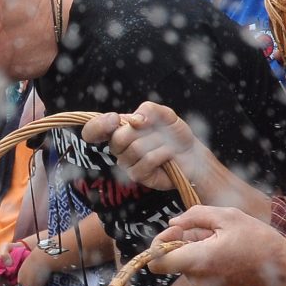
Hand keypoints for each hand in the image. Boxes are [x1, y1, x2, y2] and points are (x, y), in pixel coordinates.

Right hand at [83, 103, 208, 192]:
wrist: (191, 154)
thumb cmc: (174, 134)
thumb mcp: (164, 114)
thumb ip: (149, 109)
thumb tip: (135, 119)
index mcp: (119, 129)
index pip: (94, 130)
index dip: (98, 125)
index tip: (114, 119)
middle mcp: (119, 147)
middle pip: (118, 139)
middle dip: (142, 133)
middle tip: (157, 132)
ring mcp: (127, 163)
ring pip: (135, 149)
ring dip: (158, 143)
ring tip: (166, 145)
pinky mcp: (137, 176)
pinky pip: (147, 161)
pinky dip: (162, 154)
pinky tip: (168, 155)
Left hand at [151, 205, 285, 285]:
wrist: (285, 271)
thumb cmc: (260, 241)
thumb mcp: (228, 217)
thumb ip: (195, 216)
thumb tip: (174, 223)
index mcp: (198, 260)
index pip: (156, 262)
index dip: (158, 243)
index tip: (176, 230)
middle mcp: (198, 280)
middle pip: (173, 258)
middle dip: (183, 240)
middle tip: (207, 228)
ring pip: (187, 263)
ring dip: (197, 248)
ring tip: (223, 238)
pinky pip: (200, 271)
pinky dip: (206, 259)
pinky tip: (228, 250)